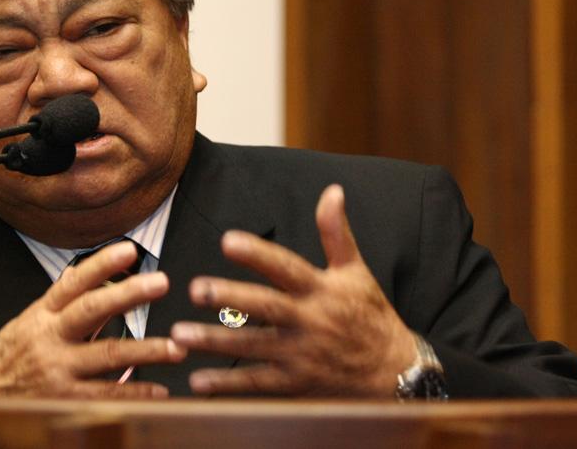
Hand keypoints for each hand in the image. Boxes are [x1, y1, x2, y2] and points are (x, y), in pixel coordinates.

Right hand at [0, 241, 186, 397]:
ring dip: (146, 350)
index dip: (102, 264)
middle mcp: (50, 337)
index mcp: (43, 314)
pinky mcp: (64, 398)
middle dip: (129, 294)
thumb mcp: (28, 321)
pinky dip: (135, 392)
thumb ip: (59, 302)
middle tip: (161, 282)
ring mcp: (58, 369)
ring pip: (107, 354)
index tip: (129, 250)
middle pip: (93, 309)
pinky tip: (159, 390)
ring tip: (176, 347)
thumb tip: (89, 273)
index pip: (74, 282)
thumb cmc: (11, 357)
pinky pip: (106, 394)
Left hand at [170, 184, 416, 396]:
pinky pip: (257, 385)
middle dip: (230, 298)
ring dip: (215, 342)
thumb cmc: (370, 315)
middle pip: (265, 307)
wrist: (397, 374)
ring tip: (179, 335)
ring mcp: (302, 355)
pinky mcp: (296, 384)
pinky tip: (197, 381)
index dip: (257, 254)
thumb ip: (336, 232)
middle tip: (196, 289)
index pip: (286, 267)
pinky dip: (227, 385)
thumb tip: (332, 190)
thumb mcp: (356, 271)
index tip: (228, 241)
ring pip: (253, 347)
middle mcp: (309, 321)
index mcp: (321, 290)